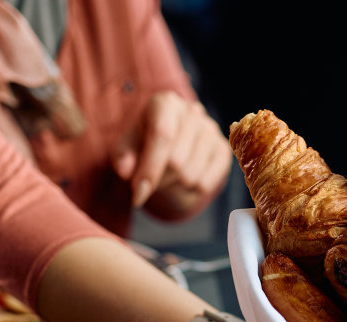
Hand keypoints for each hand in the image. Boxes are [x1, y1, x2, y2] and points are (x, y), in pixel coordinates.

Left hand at [112, 92, 231, 218]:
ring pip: (191, 176)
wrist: (169, 146)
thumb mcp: (126, 147)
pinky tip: (182, 179)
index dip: (150, 168)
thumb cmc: (143, 144)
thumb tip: (126, 171)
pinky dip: (189, 191)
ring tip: (166, 177)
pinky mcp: (223, 151)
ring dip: (174, 186)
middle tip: (151, 179)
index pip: (163, 135)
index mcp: (165, 103)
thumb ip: (123, 157)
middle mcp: (192, 112)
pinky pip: (206, 184)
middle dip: (159, 179)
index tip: (138, 192)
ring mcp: (211, 131)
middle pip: (177, 161)